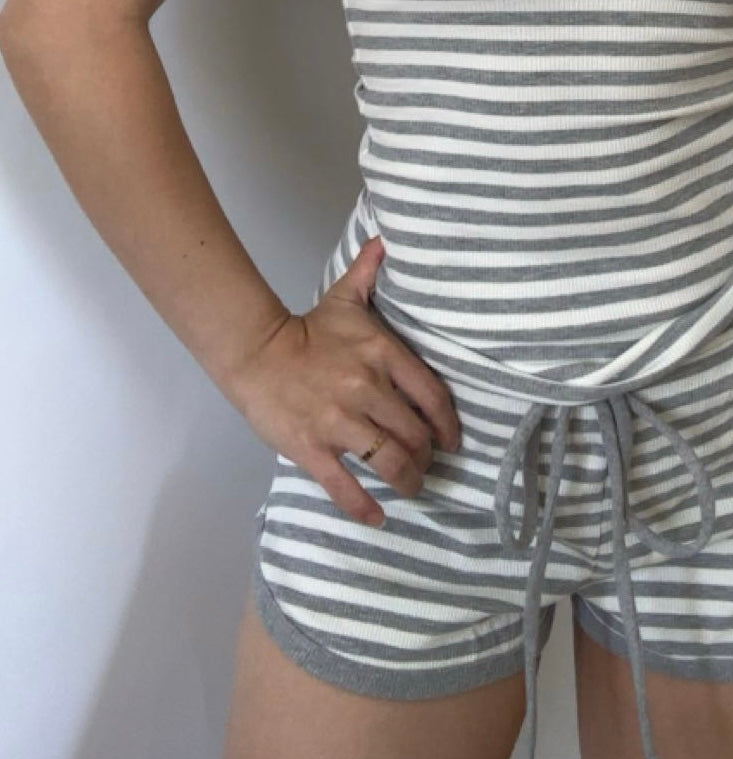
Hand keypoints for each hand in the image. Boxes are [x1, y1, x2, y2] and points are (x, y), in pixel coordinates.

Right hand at [230, 236, 461, 526]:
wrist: (254, 352)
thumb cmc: (307, 330)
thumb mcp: (344, 299)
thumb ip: (371, 273)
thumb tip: (387, 241)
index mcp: (382, 356)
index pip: (433, 396)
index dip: (448, 425)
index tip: (452, 441)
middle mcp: (367, 390)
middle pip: (415, 435)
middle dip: (428, 458)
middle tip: (428, 467)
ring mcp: (339, 422)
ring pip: (390, 461)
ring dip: (408, 481)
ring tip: (412, 487)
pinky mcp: (311, 447)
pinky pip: (345, 485)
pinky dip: (364, 507)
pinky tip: (378, 518)